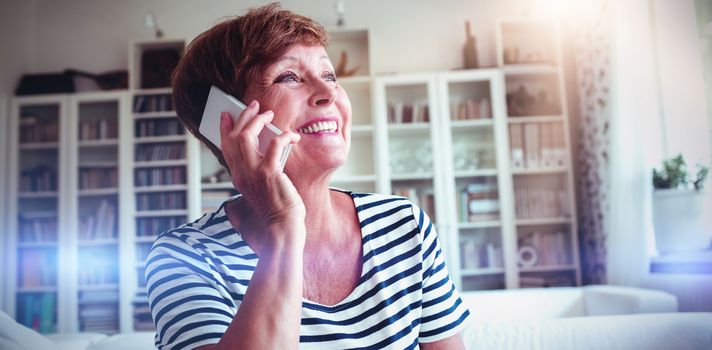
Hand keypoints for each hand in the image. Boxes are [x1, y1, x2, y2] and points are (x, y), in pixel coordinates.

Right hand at [219, 100, 304, 235]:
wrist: (282, 227)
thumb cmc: (277, 208)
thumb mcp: (262, 186)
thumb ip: (260, 168)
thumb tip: (269, 145)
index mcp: (238, 176)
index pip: (225, 147)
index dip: (225, 129)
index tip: (228, 115)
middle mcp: (241, 173)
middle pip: (234, 137)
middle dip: (243, 117)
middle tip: (255, 107)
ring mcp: (253, 173)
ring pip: (246, 136)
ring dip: (258, 121)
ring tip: (269, 115)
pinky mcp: (269, 173)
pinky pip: (275, 144)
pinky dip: (284, 135)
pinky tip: (292, 135)